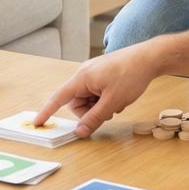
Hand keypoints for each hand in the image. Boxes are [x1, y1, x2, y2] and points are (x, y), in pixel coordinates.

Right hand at [33, 45, 160, 137]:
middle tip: (108, 113)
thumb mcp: (113, 102)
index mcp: (82, 78)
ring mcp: (94, 73)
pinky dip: (105, 99)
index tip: (38, 122)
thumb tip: (80, 132)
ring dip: (100, 106)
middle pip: (77, 102)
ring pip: (88, 99)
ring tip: (117, 103)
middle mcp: (84, 74)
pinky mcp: (103, 74)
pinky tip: (120, 97)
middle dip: (90, 112)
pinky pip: (97, 92)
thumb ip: (95, 118)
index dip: (47, 111)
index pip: (59, 97)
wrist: (150, 57)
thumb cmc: (131, 75)